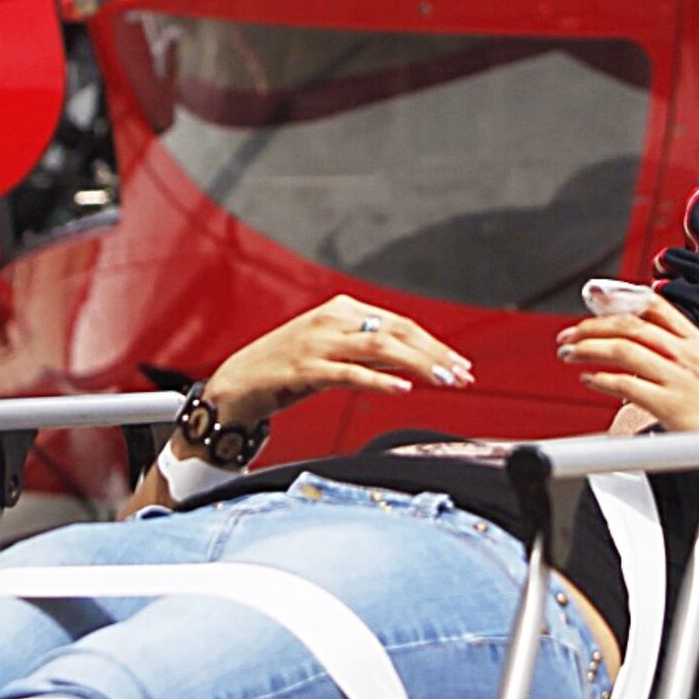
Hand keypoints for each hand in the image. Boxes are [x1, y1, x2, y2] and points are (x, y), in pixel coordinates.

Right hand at [199, 294, 473, 431]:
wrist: (236, 385)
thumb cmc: (285, 370)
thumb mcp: (331, 352)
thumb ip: (367, 352)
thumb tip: (410, 361)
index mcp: (341, 310)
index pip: (399, 323)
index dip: (433, 343)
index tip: (458, 363)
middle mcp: (331, 320)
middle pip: (396, 332)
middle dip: (434, 354)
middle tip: (462, 374)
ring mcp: (317, 343)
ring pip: (379, 347)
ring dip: (418, 364)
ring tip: (444, 379)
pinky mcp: (304, 369)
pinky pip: (349, 373)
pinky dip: (379, 380)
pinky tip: (402, 388)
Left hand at [557, 281, 698, 440]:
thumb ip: (681, 353)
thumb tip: (646, 345)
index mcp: (698, 342)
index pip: (655, 306)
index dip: (619, 299)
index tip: (594, 300)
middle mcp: (687, 354)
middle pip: (630, 325)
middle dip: (593, 326)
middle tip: (570, 333)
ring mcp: (679, 377)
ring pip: (623, 349)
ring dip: (589, 348)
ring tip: (570, 353)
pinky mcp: (670, 404)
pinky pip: (625, 384)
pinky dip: (600, 379)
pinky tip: (589, 379)